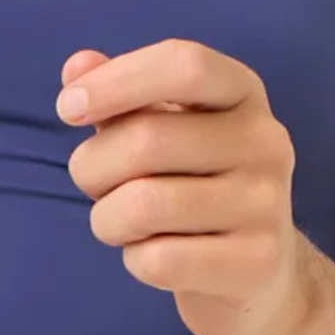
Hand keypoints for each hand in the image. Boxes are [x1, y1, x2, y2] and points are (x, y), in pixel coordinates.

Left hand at [55, 39, 311, 334]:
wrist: (257, 270)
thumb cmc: (192, 183)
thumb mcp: (159, 128)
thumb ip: (118, 95)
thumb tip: (77, 66)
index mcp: (242, 92)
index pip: (184, 64)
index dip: (116, 81)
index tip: (67, 108)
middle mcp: (265, 141)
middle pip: (146, 139)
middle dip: (92, 167)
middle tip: (94, 184)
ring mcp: (266, 203)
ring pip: (143, 205)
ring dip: (107, 219)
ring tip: (122, 222)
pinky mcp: (256, 262)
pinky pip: (159, 260)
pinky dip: (135, 260)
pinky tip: (155, 255)